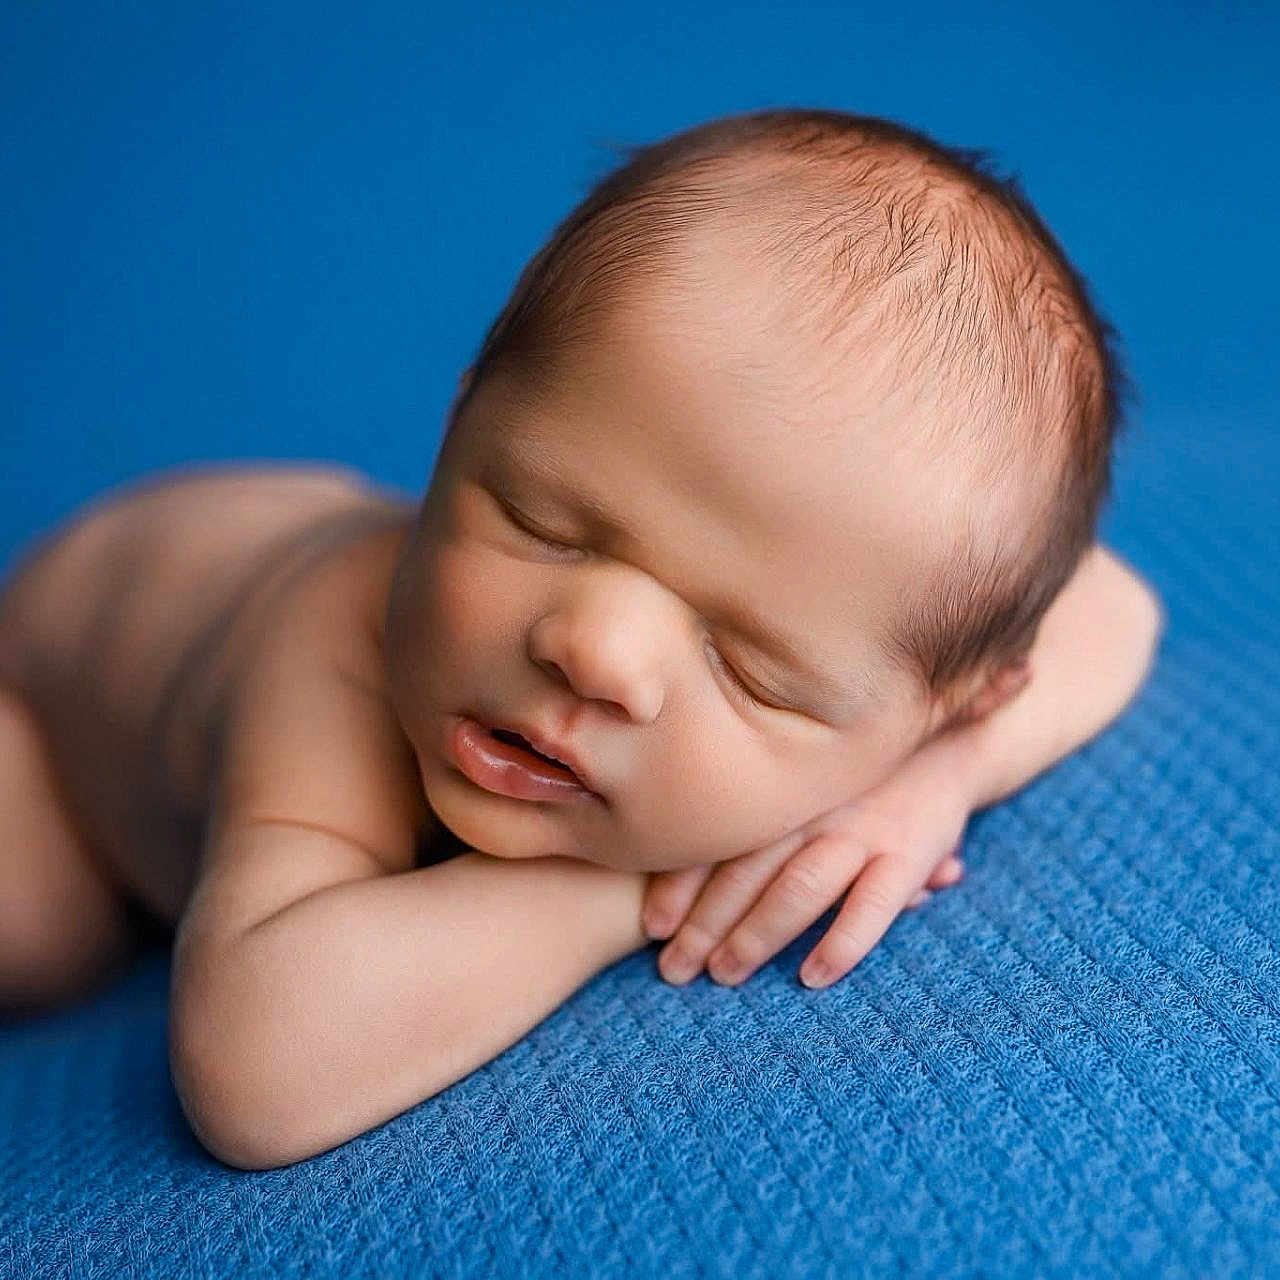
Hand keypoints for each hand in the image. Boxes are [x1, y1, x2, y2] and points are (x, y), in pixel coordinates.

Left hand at [642, 762, 971, 989]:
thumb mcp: (801, 789)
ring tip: (725, 974)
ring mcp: (860, 830)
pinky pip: (872, 905)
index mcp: (778, 792)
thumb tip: (686, 872)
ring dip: (756, 934)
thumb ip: (755, 824)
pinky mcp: (907, 855)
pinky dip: (841, 942)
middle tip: (673, 971)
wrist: (943, 747)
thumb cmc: (850, 782)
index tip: (652, 929)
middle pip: (746, 870)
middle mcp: (811, 809)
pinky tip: (811, 976)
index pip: (718, 841)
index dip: (679, 885)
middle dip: (704, 924)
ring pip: (799, 887)